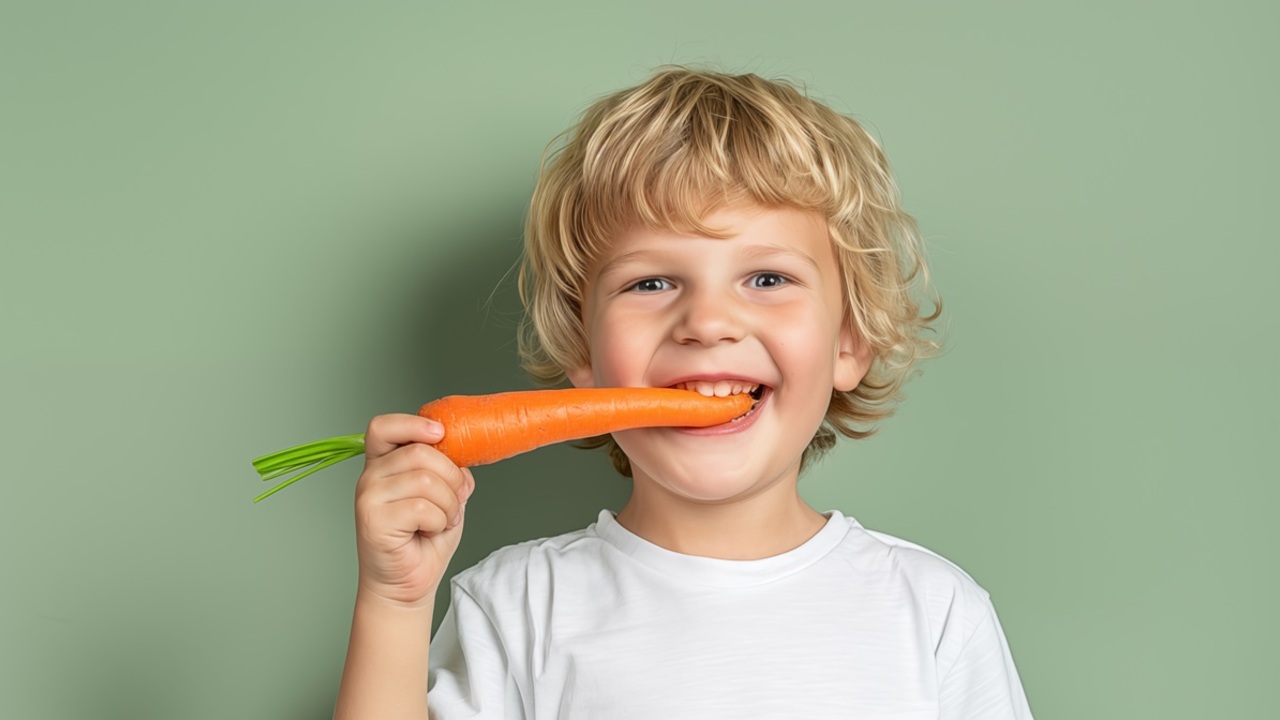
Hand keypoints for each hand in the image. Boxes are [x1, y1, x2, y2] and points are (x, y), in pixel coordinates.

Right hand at [352, 413, 474, 606]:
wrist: (407, 584)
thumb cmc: (424, 541)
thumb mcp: (446, 497)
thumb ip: (451, 473)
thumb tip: (462, 461)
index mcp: (384, 464)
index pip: (384, 427)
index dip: (414, 424)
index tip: (440, 433)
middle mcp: (371, 476)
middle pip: (420, 452)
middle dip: (451, 477)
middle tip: (454, 501)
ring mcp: (368, 497)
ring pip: (426, 480)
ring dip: (448, 504)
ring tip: (441, 520)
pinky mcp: (373, 520)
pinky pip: (422, 507)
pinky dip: (438, 521)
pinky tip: (429, 532)